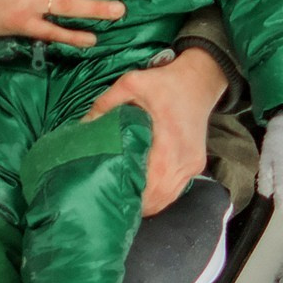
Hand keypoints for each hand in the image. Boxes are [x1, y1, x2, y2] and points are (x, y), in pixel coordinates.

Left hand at [87, 47, 225, 215]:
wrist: (199, 80)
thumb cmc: (166, 82)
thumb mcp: (132, 83)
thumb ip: (106, 103)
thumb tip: (82, 125)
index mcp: (170, 143)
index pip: (151, 182)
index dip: (130, 193)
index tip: (109, 194)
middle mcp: (184, 160)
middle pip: (158, 197)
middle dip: (134, 202)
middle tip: (109, 199)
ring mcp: (192, 166)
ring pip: (167, 198)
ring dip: (146, 202)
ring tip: (122, 199)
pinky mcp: (195, 166)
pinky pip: (176, 190)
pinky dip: (158, 195)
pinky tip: (140, 192)